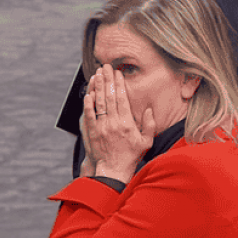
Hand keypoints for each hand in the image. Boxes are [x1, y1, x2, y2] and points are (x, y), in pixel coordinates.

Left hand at [81, 64, 154, 182]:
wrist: (113, 171)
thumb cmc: (130, 156)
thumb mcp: (146, 142)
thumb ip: (149, 125)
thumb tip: (149, 110)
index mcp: (127, 123)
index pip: (122, 98)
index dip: (120, 84)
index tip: (118, 73)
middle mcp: (113, 123)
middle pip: (110, 96)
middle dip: (108, 79)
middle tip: (105, 66)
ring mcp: (101, 127)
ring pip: (99, 102)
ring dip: (98, 86)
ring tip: (97, 74)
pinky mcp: (92, 131)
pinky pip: (89, 114)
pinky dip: (88, 102)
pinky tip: (88, 92)